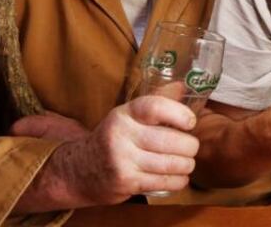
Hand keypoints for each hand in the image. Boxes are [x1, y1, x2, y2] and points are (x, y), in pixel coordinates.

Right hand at [14, 95, 199, 210]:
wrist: (78, 170)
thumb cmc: (114, 138)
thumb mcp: (129, 116)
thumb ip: (156, 101)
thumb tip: (183, 86)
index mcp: (124, 114)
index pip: (155, 107)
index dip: (179, 113)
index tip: (191, 122)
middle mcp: (121, 135)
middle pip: (171, 140)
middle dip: (190, 146)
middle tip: (192, 148)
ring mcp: (122, 161)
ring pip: (171, 164)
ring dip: (187, 165)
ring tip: (187, 163)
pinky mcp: (126, 182)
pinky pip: (164, 182)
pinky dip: (178, 181)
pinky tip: (179, 177)